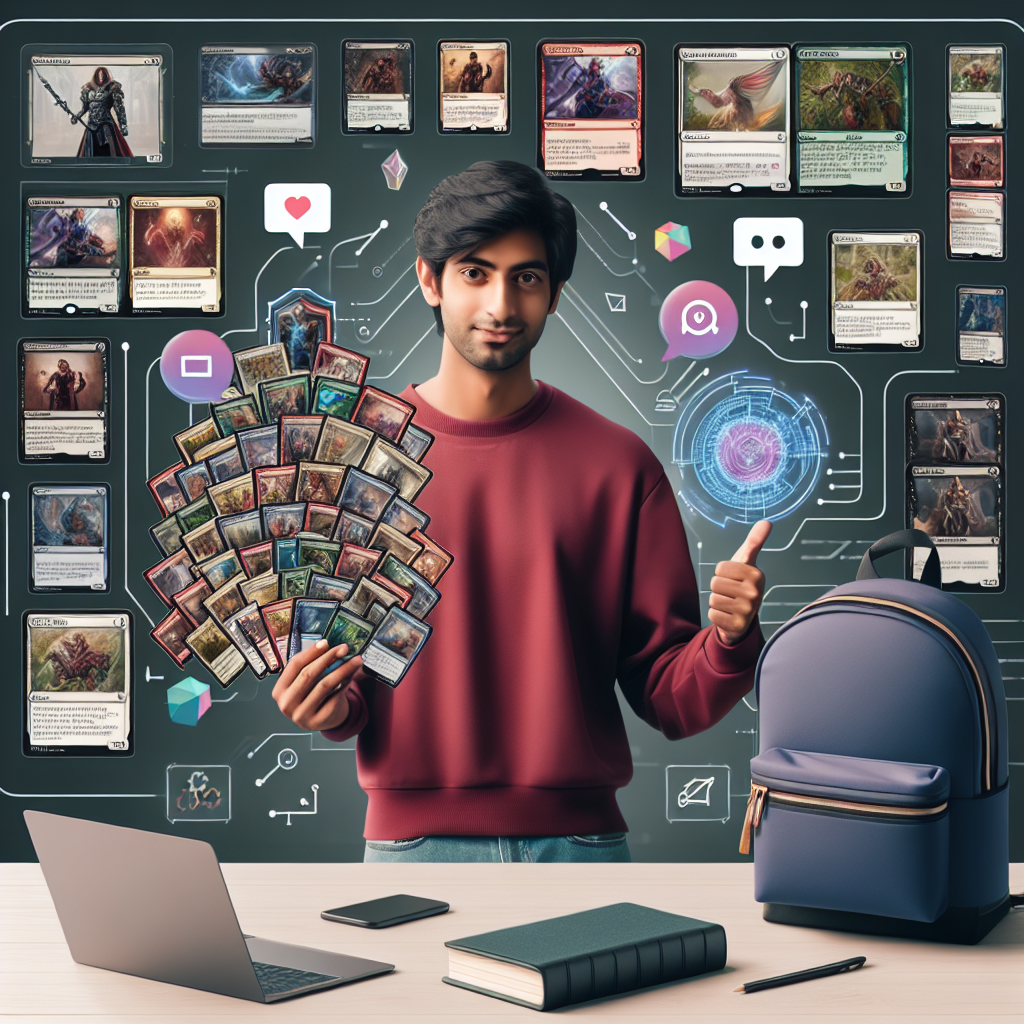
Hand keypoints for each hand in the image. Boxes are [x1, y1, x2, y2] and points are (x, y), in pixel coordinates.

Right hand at [271, 639, 362, 731]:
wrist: (323, 720)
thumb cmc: (312, 696)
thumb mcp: (306, 682)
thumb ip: (312, 665)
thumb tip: (328, 646)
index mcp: (280, 690)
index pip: (294, 665)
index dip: (311, 652)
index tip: (326, 642)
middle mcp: (287, 703)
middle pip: (309, 674)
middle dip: (328, 658)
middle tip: (344, 648)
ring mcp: (301, 714)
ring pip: (324, 685)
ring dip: (342, 669)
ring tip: (355, 660)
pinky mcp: (318, 721)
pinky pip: (334, 697)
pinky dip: (345, 684)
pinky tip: (352, 675)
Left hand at [708, 520, 770, 645]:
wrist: (743, 617)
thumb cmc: (742, 583)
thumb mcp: (747, 561)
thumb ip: (754, 541)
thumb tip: (767, 522)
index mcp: (756, 574)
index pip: (720, 567)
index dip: (722, 573)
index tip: (733, 578)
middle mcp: (755, 592)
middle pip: (715, 583)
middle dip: (719, 588)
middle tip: (731, 593)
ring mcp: (748, 611)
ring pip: (713, 599)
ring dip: (717, 602)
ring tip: (729, 604)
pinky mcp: (738, 626)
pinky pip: (712, 614)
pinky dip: (716, 615)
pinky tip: (728, 616)